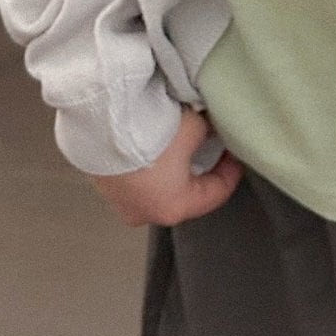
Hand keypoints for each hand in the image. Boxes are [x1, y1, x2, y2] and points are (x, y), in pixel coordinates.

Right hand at [90, 105, 243, 225]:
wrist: (100, 122)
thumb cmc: (147, 132)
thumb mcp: (195, 128)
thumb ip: (209, 135)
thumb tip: (211, 131)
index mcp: (175, 208)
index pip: (217, 193)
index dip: (231, 170)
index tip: (236, 153)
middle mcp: (146, 214)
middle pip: (188, 194)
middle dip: (201, 170)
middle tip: (211, 145)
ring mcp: (122, 204)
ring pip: (161, 188)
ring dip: (174, 168)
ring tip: (182, 142)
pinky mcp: (106, 189)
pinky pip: (138, 180)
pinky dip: (151, 166)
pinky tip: (155, 144)